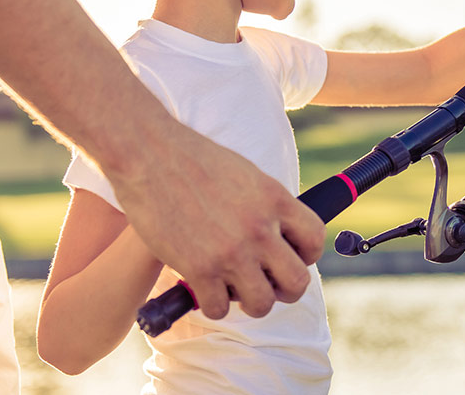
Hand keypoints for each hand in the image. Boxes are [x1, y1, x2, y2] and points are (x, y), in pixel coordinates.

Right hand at [111, 119, 324, 319]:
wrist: (149, 154)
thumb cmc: (193, 160)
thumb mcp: (246, 174)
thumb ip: (267, 204)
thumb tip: (279, 231)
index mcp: (275, 199)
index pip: (315, 239)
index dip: (306, 255)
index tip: (289, 256)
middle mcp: (259, 228)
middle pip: (296, 282)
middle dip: (284, 290)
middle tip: (265, 283)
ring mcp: (231, 251)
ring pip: (261, 304)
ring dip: (249, 302)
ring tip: (233, 288)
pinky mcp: (199, 268)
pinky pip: (219, 309)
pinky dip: (212, 304)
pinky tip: (204, 287)